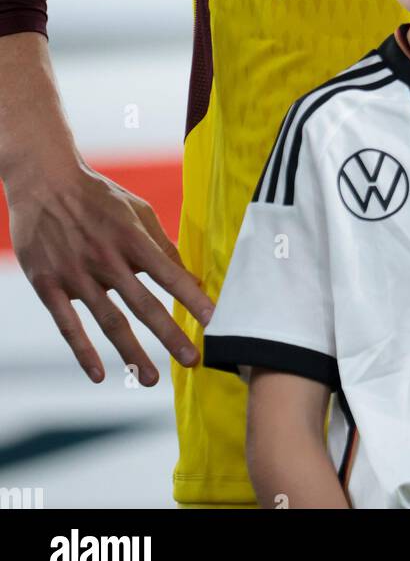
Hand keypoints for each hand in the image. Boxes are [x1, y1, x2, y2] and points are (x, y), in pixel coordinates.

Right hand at [6, 159, 214, 384]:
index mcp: (132, 238)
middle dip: (170, 335)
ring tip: (152, 378)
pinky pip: (68, 324)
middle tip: (193, 361)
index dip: (193, 299)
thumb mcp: (138, 211)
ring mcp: (76, 273)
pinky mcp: (48, 284)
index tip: (215, 322)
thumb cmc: (99, 197)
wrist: (44, 182)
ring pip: (109, 321)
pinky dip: (83, 352)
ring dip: (132, 353)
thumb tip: (191, 277)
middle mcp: (106, 258)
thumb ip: (162, 245)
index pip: (169, 275)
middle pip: (143, 304)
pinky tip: (99, 374)